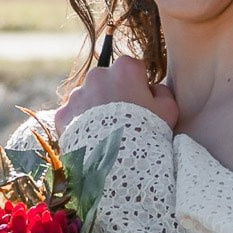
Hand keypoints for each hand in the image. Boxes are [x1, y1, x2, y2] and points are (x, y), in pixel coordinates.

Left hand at [55, 54, 177, 132]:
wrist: (118, 164)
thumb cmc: (147, 135)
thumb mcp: (168, 110)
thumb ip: (161, 92)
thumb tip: (153, 89)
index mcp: (124, 69)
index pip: (132, 68)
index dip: (138, 85)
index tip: (140, 102)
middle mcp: (97, 75)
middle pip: (106, 81)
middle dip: (113, 95)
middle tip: (122, 119)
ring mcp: (77, 94)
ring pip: (87, 97)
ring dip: (95, 109)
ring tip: (106, 132)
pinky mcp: (63, 114)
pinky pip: (72, 115)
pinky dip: (79, 124)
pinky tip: (92, 139)